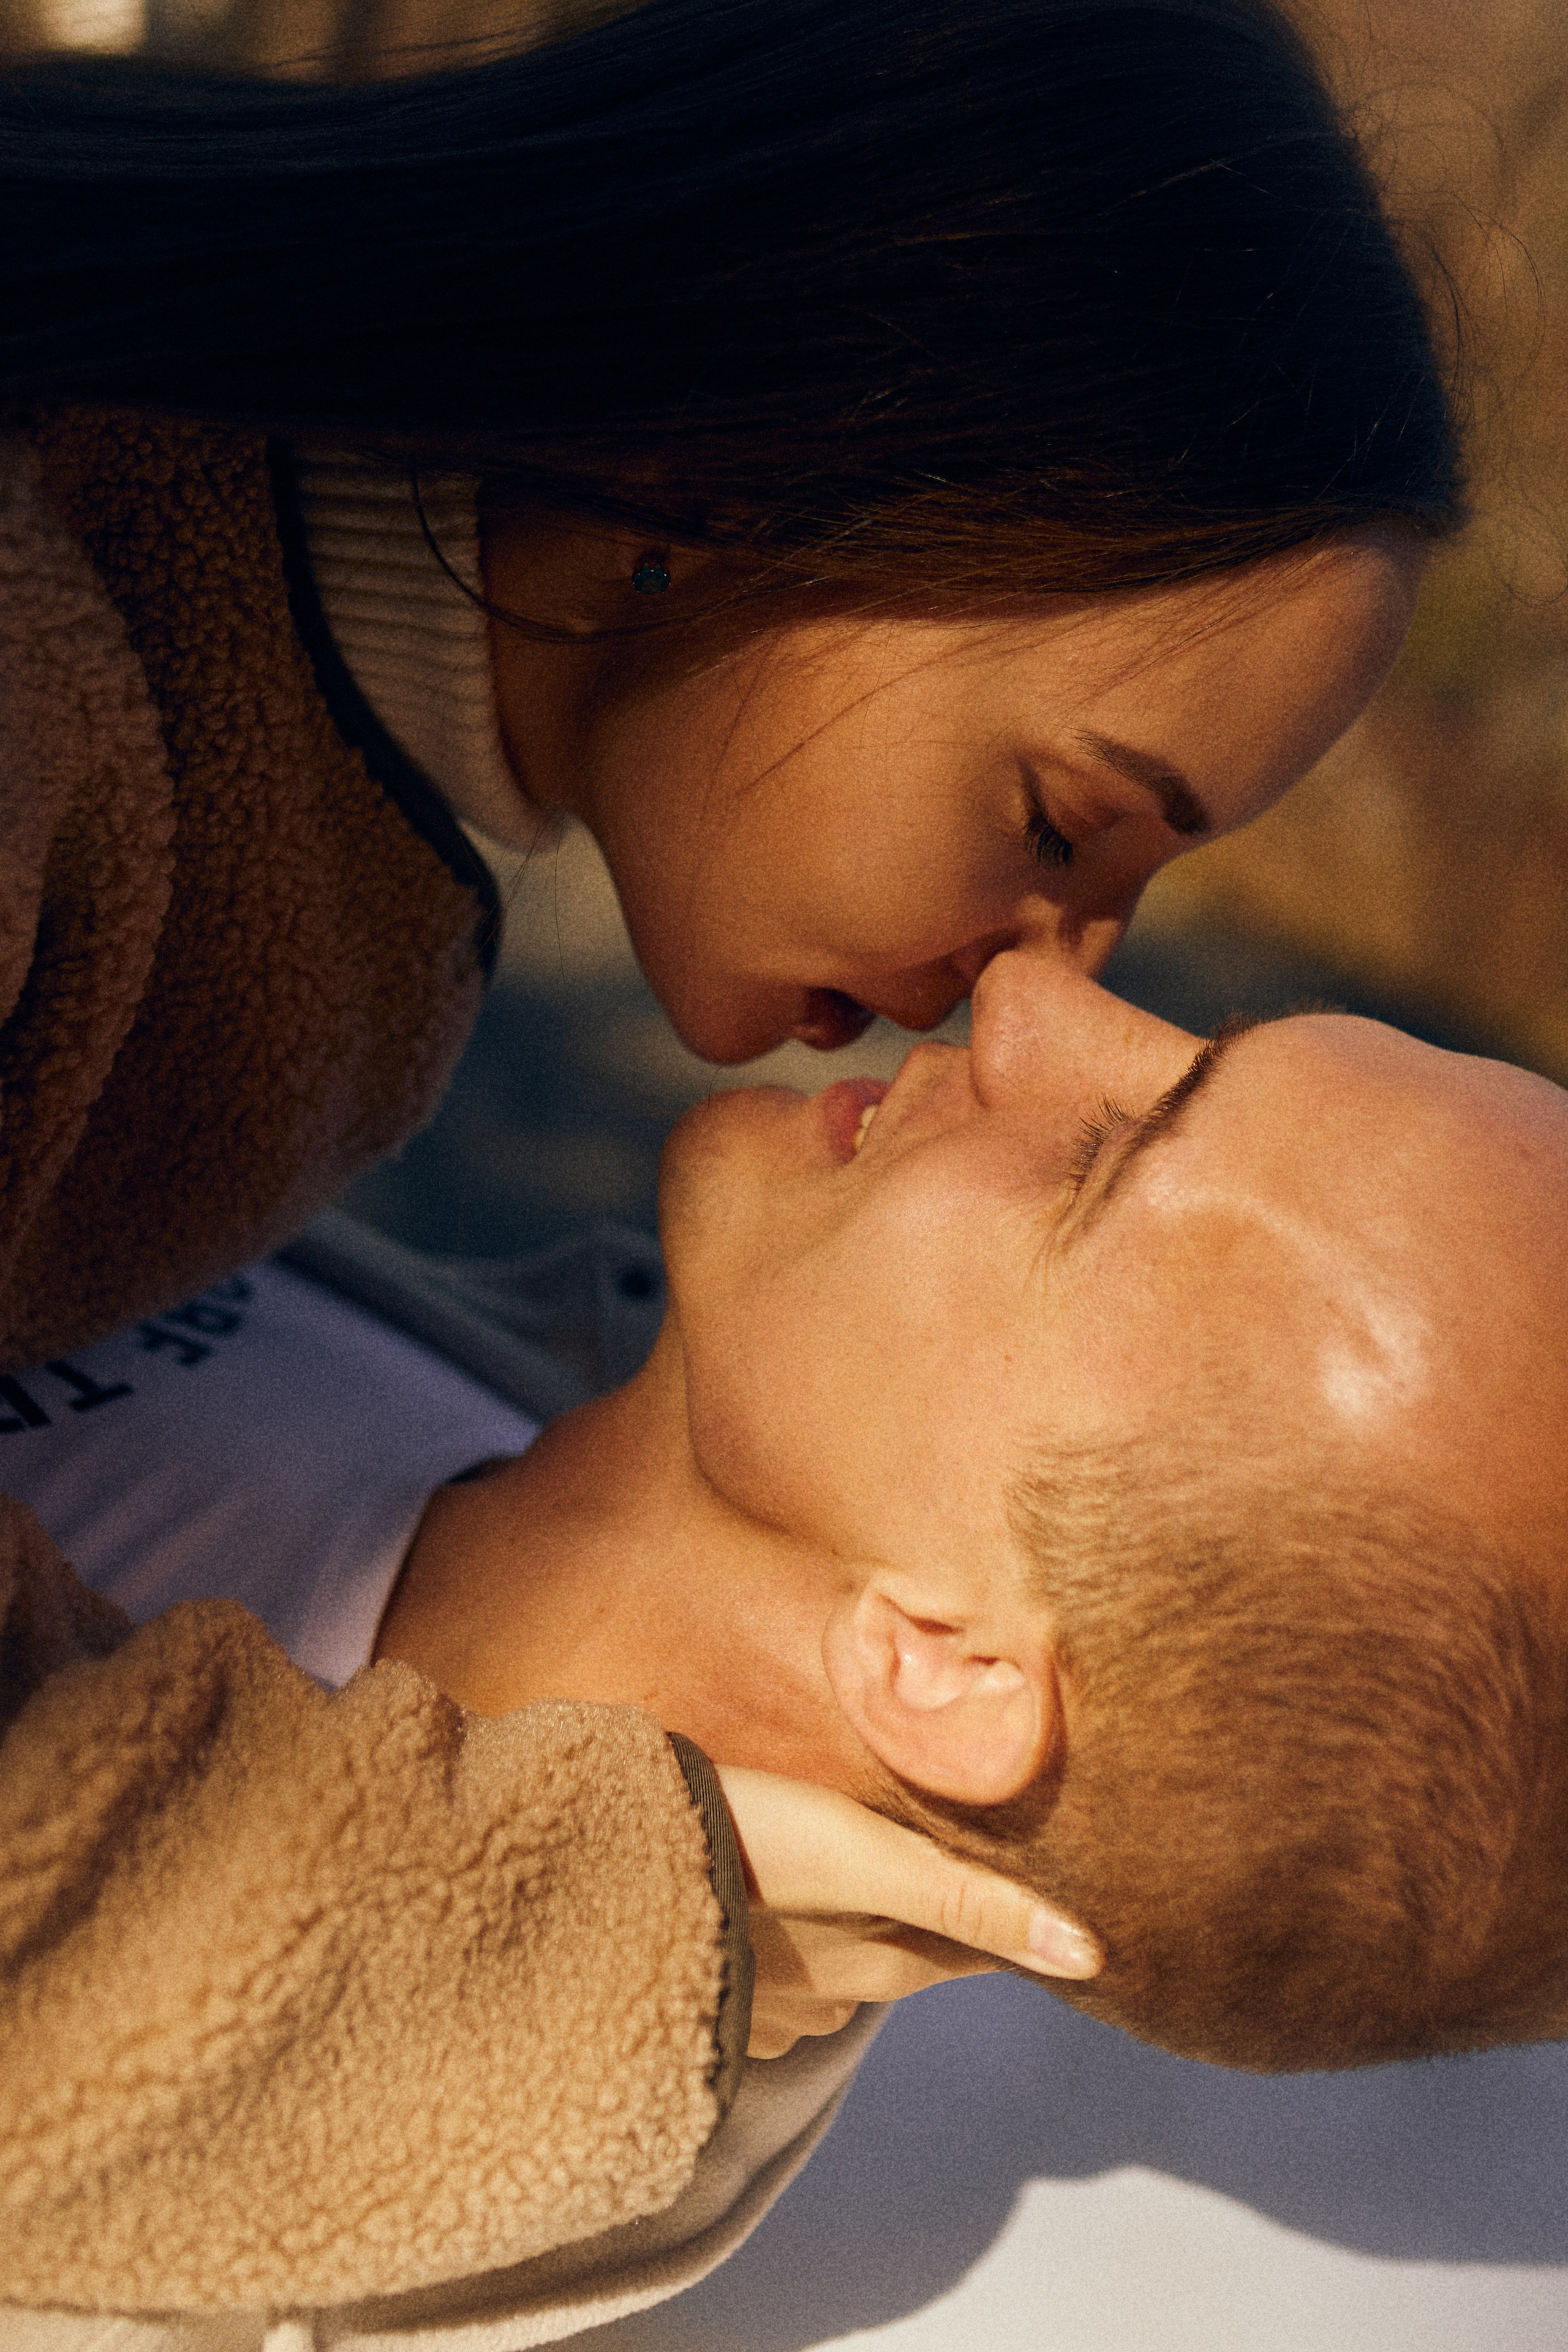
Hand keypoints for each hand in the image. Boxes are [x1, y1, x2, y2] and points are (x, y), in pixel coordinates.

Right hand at [715, 1765, 1099, 2059]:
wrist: (604, 1871)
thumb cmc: (748, 1851)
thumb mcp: (868, 1862)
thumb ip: (972, 1902)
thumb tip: (1090, 1955)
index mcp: (885, 1967)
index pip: (979, 1947)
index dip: (1016, 1917)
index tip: (1054, 1885)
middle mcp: (837, 1999)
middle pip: (916, 1949)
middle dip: (943, 1911)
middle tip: (967, 1851)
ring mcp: (771, 2003)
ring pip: (847, 1955)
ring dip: (866, 1916)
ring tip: (872, 1858)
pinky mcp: (717, 1985)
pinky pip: (783, 1961)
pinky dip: (800, 1926)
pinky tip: (786, 1887)